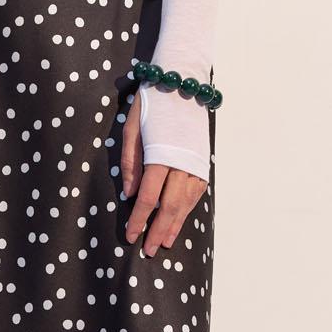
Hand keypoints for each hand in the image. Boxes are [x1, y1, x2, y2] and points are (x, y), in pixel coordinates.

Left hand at [121, 88, 207, 256]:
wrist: (182, 82)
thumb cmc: (153, 103)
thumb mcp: (131, 128)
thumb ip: (130, 162)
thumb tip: (128, 193)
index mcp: (160, 155)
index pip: (147, 197)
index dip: (138, 219)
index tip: (130, 235)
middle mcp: (181, 163)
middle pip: (169, 206)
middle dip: (157, 230)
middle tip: (148, 250)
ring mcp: (195, 163)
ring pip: (186, 202)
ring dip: (175, 224)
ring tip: (165, 242)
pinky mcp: (203, 161)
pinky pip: (196, 191)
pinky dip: (188, 208)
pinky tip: (180, 219)